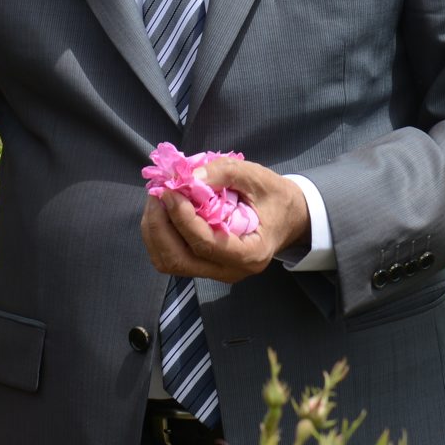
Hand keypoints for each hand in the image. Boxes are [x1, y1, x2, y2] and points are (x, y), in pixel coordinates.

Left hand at [141, 157, 309, 282]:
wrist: (289, 216)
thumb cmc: (275, 196)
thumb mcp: (256, 176)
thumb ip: (223, 173)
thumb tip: (187, 178)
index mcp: (251, 253)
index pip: (206, 244)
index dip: (182, 217)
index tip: (170, 191)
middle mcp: (231, 271)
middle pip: (179, 259)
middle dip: (160, 225)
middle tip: (159, 193)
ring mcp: (216, 272)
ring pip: (170, 262)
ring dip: (155, 231)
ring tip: (158, 199)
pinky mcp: (205, 266)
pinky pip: (172, 257)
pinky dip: (160, 235)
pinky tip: (165, 211)